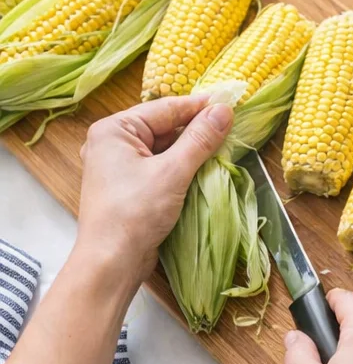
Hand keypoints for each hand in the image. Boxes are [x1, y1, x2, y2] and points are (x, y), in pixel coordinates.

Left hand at [76, 94, 233, 290]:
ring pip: (162, 149)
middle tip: (230, 128)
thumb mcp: (173, 172)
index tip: (229, 102)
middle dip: (195, 130)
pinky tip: (201, 170)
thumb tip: (224, 111)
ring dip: (190, 151)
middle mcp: (112, 143)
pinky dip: (179, 168)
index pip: (164, 109)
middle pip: (163, 127)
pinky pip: (158, 168)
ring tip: (221, 149)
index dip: (198, 106)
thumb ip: (199, 140)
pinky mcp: (127, 187)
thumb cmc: (135, 213)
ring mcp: (118, 166)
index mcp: (114, 129)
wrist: (111, 261)